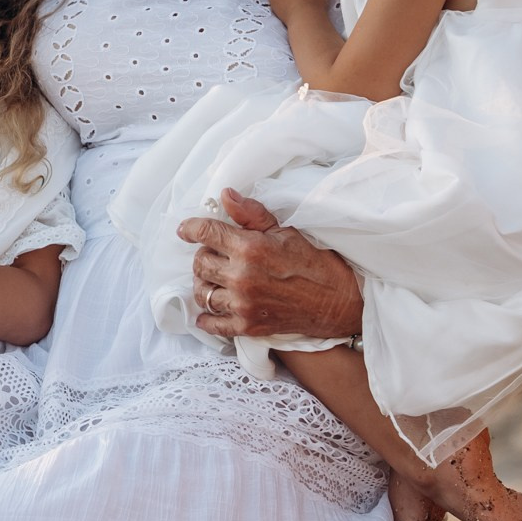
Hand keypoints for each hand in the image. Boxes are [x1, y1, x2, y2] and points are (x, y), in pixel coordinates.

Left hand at [179, 189, 362, 340]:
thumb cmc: (312, 262)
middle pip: (199, 263)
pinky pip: (213, 323)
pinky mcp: (248, 325)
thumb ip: (250, 214)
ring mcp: (243, 304)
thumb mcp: (284, 230)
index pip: (205, 233)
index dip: (191, 228)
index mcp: (249, 248)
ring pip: (202, 292)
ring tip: (214, 279)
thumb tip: (225, 195)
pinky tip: (208, 311)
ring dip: (203, 283)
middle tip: (214, 254)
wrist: (336, 300)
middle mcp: (241, 276)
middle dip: (202, 255)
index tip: (185, 230)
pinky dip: (206, 318)